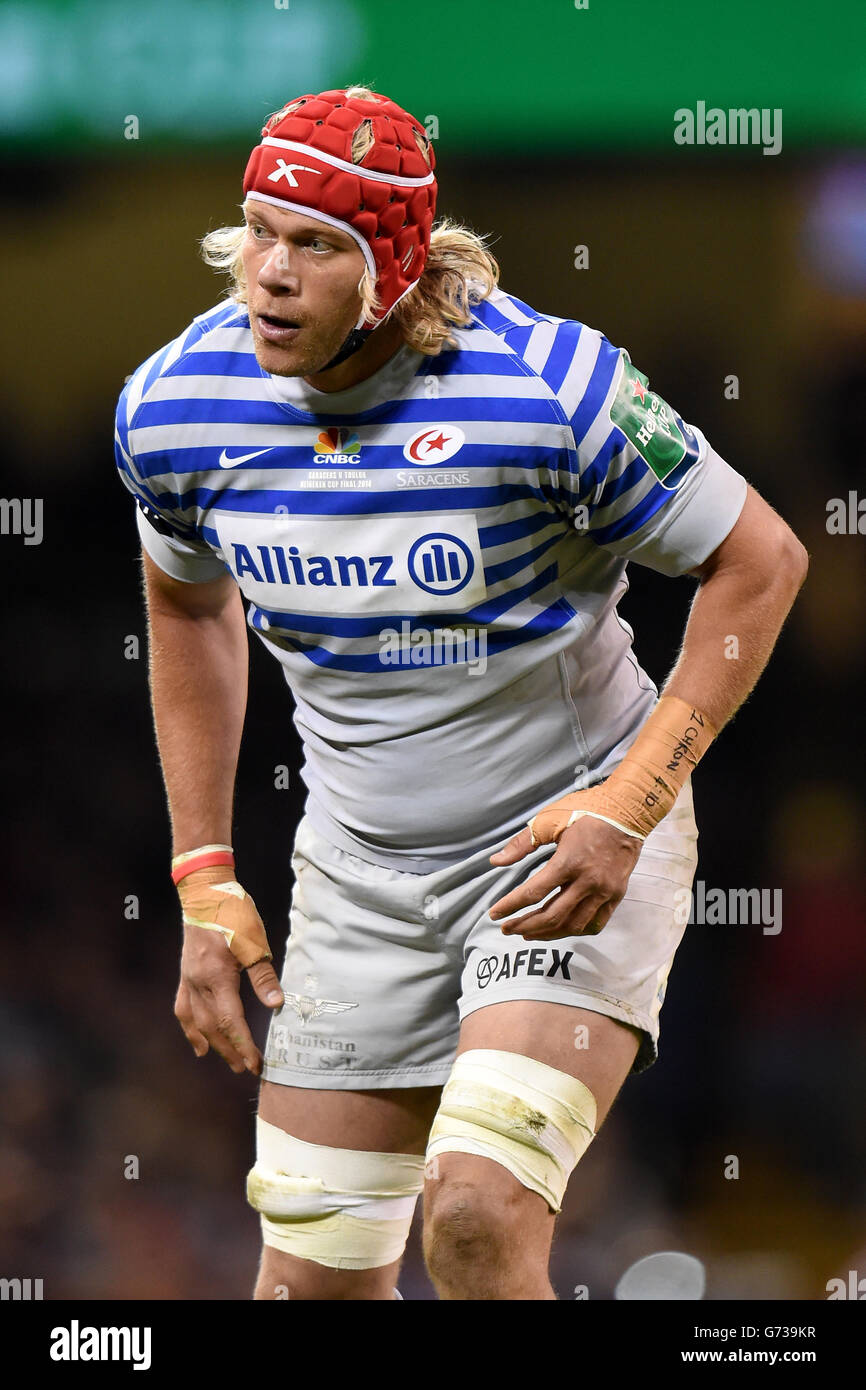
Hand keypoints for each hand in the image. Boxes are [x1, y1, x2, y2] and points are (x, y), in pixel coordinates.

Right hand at [173, 868, 283, 1074]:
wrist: (204, 894)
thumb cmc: (233, 914)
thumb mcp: (254, 943)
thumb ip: (264, 976)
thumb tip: (276, 1005)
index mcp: (217, 977)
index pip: (231, 1021)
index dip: (243, 1044)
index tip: (256, 1063)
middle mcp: (198, 983)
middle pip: (213, 1027)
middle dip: (231, 1050)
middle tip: (247, 1069)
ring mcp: (188, 980)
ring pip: (198, 1022)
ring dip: (213, 1044)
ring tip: (229, 1061)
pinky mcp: (186, 975)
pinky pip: (184, 1009)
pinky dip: (191, 1029)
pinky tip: (199, 1044)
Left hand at [487, 811, 642, 941]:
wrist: (628, 811)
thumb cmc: (587, 811)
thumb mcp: (550, 820)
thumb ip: (522, 843)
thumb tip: (496, 861)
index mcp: (569, 862)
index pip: (533, 893)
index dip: (510, 906)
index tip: (494, 914)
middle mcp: (588, 881)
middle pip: (552, 916)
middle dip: (525, 926)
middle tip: (507, 928)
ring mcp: (605, 891)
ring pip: (574, 925)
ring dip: (548, 933)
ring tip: (529, 933)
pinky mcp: (616, 895)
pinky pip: (596, 924)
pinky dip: (576, 930)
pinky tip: (561, 929)